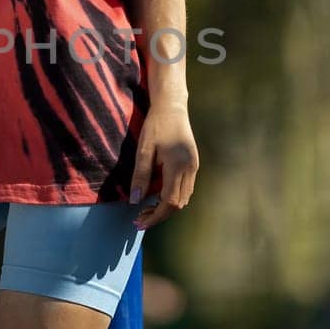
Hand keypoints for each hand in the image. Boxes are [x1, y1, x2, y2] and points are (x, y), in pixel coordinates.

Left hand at [129, 101, 197, 229]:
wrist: (173, 107)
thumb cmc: (156, 125)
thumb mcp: (144, 149)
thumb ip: (140, 175)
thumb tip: (135, 200)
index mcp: (177, 166)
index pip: (169, 202)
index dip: (155, 216)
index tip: (139, 221)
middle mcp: (190, 169)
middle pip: (178, 204)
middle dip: (159, 215)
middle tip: (139, 218)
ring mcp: (194, 167)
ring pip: (184, 198)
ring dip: (166, 207)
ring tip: (146, 208)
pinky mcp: (193, 164)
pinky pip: (186, 188)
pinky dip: (173, 197)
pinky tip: (158, 195)